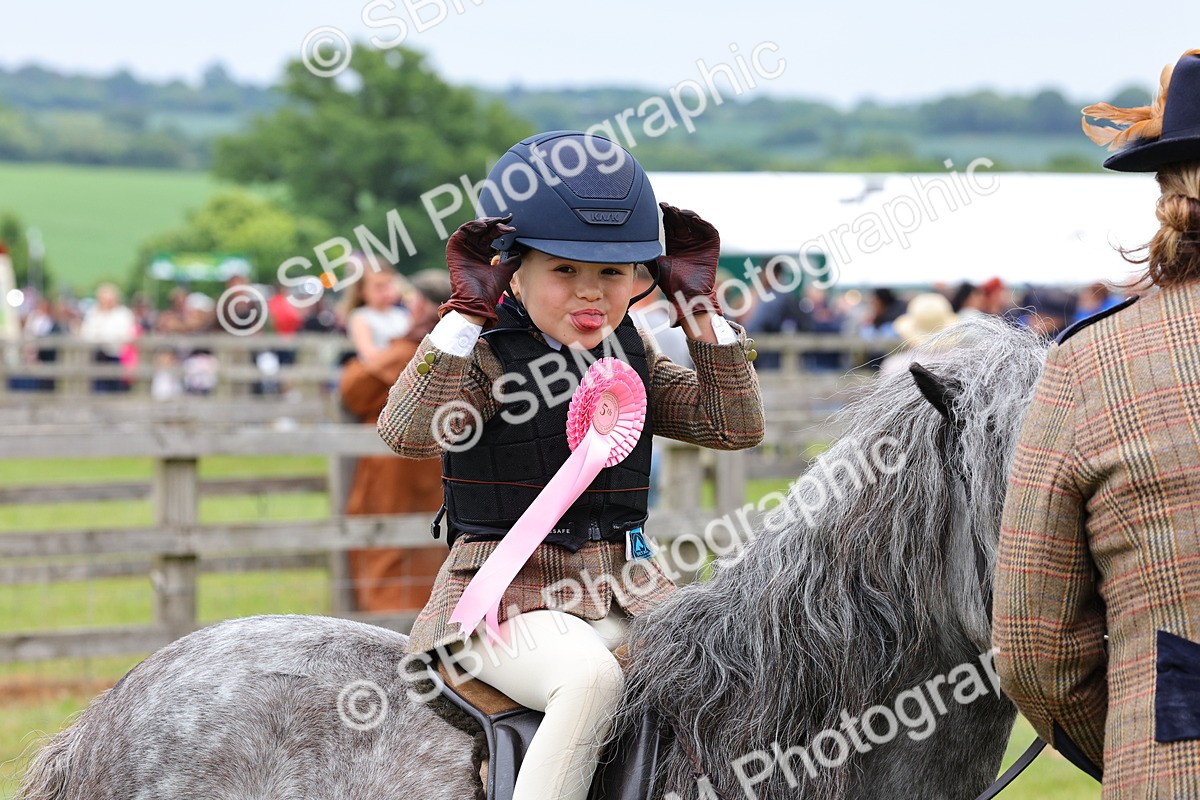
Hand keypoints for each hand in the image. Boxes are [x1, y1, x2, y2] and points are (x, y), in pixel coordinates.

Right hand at [439, 215, 522, 327]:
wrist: (477, 301)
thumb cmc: (488, 291)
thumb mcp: (504, 272)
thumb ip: (512, 261)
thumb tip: (520, 253)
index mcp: (482, 254)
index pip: (492, 235)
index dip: (501, 229)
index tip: (512, 227)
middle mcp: (472, 249)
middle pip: (483, 230)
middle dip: (495, 224)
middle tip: (506, 221)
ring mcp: (463, 248)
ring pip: (473, 228)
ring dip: (485, 223)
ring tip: (496, 222)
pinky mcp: (454, 248)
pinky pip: (462, 232)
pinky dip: (472, 226)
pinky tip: (484, 226)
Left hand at [653, 203, 721, 327]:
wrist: (686, 295)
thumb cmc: (672, 284)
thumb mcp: (656, 265)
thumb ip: (648, 254)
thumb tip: (630, 246)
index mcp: (675, 244)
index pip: (672, 225)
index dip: (667, 215)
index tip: (661, 206)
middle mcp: (688, 242)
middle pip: (682, 222)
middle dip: (676, 213)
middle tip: (668, 207)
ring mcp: (700, 243)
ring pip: (696, 223)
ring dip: (689, 215)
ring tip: (681, 212)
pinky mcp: (712, 247)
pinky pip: (710, 231)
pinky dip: (704, 224)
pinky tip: (694, 219)